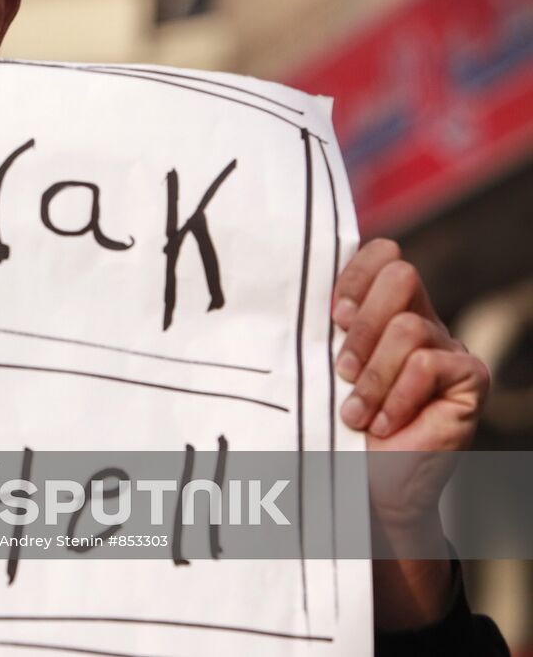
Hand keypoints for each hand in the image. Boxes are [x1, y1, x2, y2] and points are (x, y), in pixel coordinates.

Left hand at [331, 238, 490, 627]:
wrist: (362, 490)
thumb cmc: (330, 429)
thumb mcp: (316, 371)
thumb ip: (315, 331)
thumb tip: (277, 290)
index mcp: (383, 310)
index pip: (382, 254)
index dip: (355, 275)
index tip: (332, 315)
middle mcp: (421, 322)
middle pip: (401, 275)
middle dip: (363, 324)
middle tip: (340, 369)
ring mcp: (449, 349)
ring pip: (408, 328)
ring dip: (372, 376)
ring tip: (353, 412)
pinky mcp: (468, 380)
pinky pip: (430, 365)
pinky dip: (397, 398)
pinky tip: (381, 426)